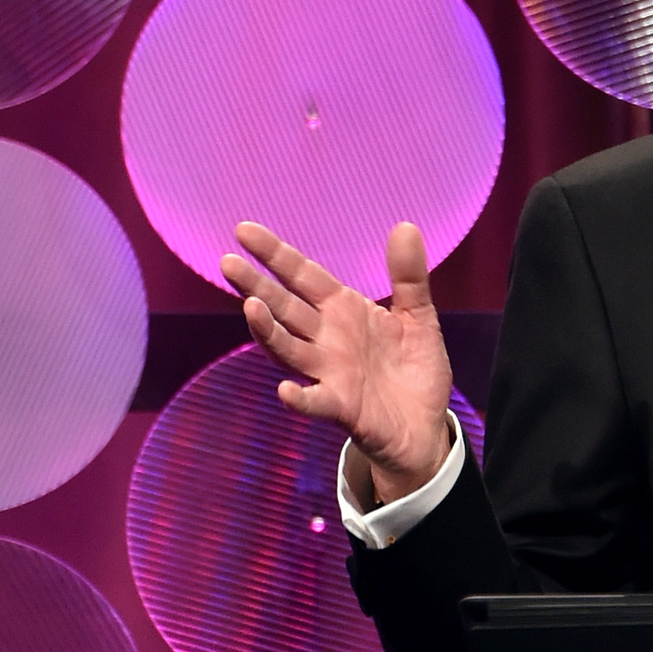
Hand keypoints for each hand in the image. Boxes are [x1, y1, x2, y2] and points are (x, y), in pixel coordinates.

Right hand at [221, 222, 454, 505]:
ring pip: (289, 349)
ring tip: (250, 308)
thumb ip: (409, 277)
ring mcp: (330, 373)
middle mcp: (328, 339)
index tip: (243, 230)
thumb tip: (406, 225)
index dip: (276, 255)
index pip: (303, 276)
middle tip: (228, 263)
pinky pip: (316, 402)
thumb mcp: (418, 317)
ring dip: (268, 331)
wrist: (424, 426)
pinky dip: (300, 398)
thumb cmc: (414, 370)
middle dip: (256, 286)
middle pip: (285, 308)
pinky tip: (286, 391)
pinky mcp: (342, 407)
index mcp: (344, 312)